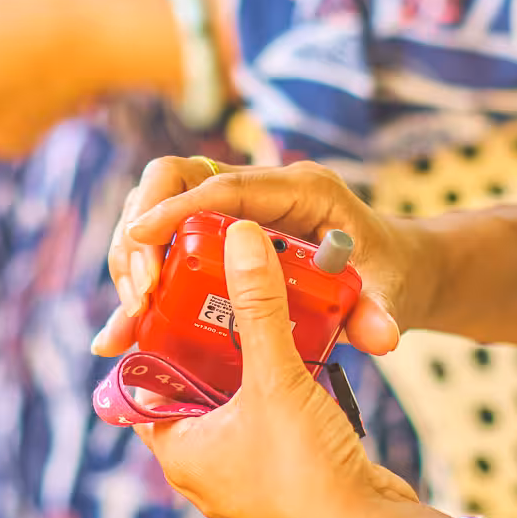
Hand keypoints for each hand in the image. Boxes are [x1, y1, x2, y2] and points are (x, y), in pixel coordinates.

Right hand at [93, 157, 422, 357]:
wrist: (391, 269)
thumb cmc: (389, 275)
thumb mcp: (389, 296)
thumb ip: (382, 314)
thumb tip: (382, 338)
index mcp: (300, 188)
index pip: (225, 184)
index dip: (177, 208)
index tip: (141, 238)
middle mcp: (260, 186)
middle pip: (175, 179)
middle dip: (142, 230)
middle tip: (138, 294)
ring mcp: (234, 204)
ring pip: (159, 205)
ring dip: (133, 256)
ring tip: (130, 317)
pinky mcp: (218, 230)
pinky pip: (165, 240)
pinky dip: (141, 278)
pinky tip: (125, 328)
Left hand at [133, 220, 419, 517]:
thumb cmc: (308, 477)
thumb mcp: (275, 380)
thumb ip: (257, 306)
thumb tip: (238, 237)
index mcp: (178, 449)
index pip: (144, 379)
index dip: (155, 330)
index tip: (174, 285)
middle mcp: (204, 462)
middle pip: (194, 380)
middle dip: (211, 332)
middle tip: (223, 281)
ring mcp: (245, 468)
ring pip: (237, 394)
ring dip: (252, 353)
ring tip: (263, 302)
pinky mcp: (285, 468)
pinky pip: (271, 411)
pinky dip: (281, 378)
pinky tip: (302, 343)